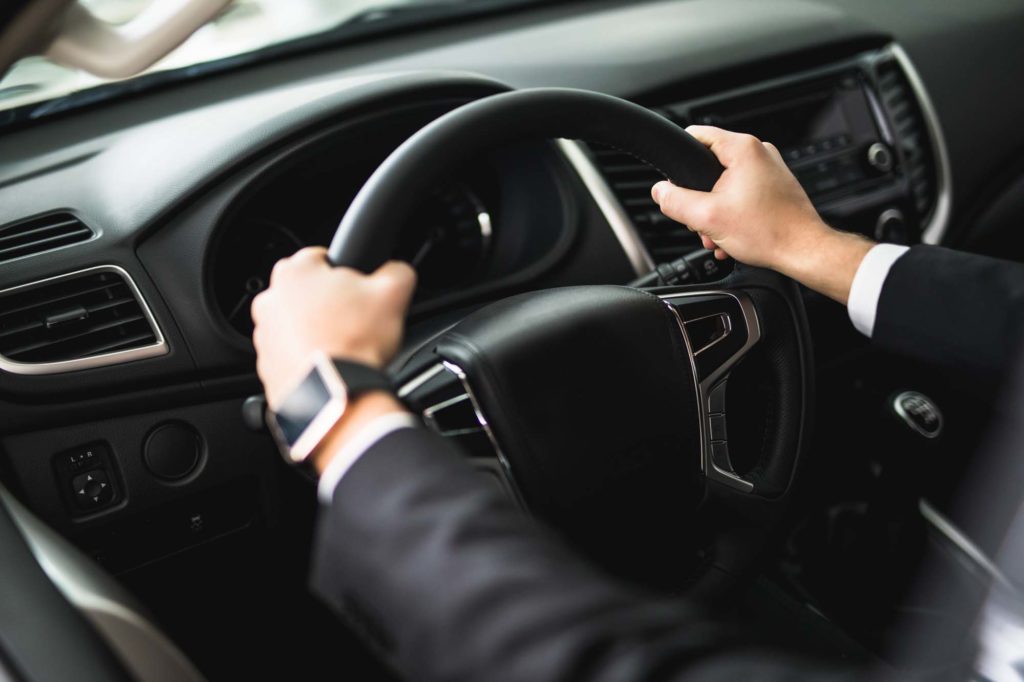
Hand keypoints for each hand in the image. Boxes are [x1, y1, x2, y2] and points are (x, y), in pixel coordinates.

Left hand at [251, 246, 415, 409]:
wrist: (336, 396)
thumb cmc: (355, 342)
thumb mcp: (393, 293)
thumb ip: (397, 270)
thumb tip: (397, 270)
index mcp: (294, 272)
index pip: (323, 258)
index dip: (348, 275)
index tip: (361, 293)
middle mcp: (270, 300)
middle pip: (309, 293)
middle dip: (331, 304)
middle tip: (356, 321)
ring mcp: (265, 335)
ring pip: (298, 324)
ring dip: (318, 331)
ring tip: (345, 346)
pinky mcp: (266, 365)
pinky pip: (292, 354)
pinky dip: (308, 357)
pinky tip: (331, 364)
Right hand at [651, 125, 873, 303]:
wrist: (803, 251)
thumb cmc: (769, 232)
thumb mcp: (707, 217)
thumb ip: (676, 202)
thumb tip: (660, 192)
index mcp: (743, 148)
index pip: (695, 135)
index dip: (679, 159)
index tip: (675, 181)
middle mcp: (758, 153)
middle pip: (708, 166)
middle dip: (699, 198)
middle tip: (702, 221)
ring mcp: (769, 169)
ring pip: (724, 185)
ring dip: (715, 212)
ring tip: (719, 234)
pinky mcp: (774, 187)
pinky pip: (741, 195)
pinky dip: (732, 215)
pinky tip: (732, 236)